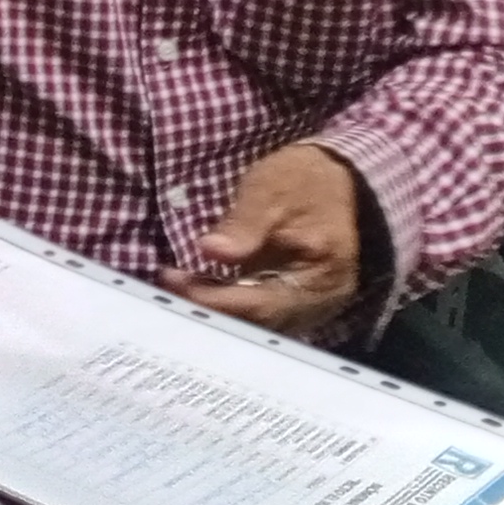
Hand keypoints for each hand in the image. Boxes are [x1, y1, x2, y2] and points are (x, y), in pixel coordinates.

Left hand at [160, 144, 365, 336]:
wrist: (335, 179)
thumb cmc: (303, 179)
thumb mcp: (271, 189)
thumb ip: (243, 224)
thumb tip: (210, 250)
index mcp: (323, 272)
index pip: (261, 303)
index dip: (214, 298)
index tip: (174, 283)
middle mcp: (322, 300)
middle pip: (259, 322)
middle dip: (210, 308)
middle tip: (168, 289)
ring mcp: (313, 306)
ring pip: (258, 325)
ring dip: (217, 310)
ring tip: (178, 289)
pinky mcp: (299, 302)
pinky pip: (261, 315)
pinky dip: (230, 306)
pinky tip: (202, 291)